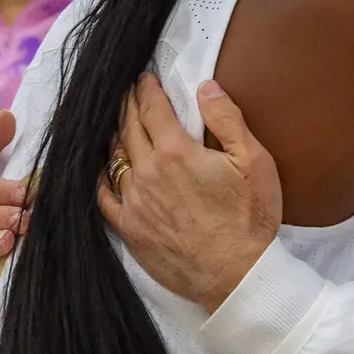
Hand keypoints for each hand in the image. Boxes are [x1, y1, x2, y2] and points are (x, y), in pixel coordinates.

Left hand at [98, 75, 280, 312]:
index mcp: (176, 152)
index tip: (143, 77)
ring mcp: (134, 202)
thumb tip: (205, 87)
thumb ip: (227, 120)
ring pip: (114, 158)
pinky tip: (101, 168)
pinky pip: (103, 197)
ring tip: (116, 122)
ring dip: (114, 134)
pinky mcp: (130, 229)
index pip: (152, 108)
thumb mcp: (253, 162)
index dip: (146, 89)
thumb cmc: (250, 219)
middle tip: (127, 92)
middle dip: (127, 105)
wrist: (236, 275)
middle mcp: (147, 173)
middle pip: (128, 128)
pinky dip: (99, 176)